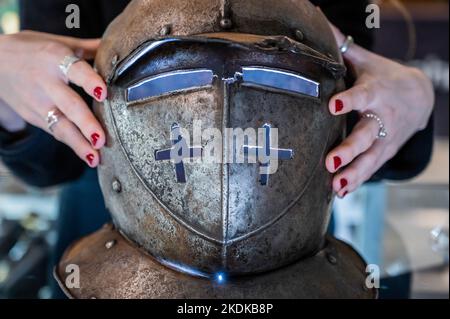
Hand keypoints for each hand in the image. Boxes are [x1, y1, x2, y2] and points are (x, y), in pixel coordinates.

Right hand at [0, 31, 106, 166]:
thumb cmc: (32, 49)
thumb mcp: (57, 42)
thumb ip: (88, 48)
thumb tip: (118, 47)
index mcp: (55, 58)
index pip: (76, 70)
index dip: (90, 81)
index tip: (104, 93)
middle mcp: (47, 82)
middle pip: (69, 105)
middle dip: (86, 124)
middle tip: (102, 140)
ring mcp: (39, 103)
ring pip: (61, 126)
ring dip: (79, 144)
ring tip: (95, 158)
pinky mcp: (34, 117)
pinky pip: (56, 132)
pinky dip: (73, 144)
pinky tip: (88, 156)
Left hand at [325, 25, 433, 196]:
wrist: (420, 97)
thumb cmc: (384, 77)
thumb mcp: (368, 62)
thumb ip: (344, 49)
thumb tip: (319, 22)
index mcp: (375, 92)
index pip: (361, 95)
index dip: (348, 100)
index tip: (332, 105)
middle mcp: (382, 117)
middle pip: (366, 134)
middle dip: (349, 149)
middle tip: (330, 161)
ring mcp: (386, 138)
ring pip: (370, 158)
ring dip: (354, 173)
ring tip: (337, 186)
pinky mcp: (386, 151)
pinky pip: (372, 168)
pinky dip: (357, 180)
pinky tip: (341, 192)